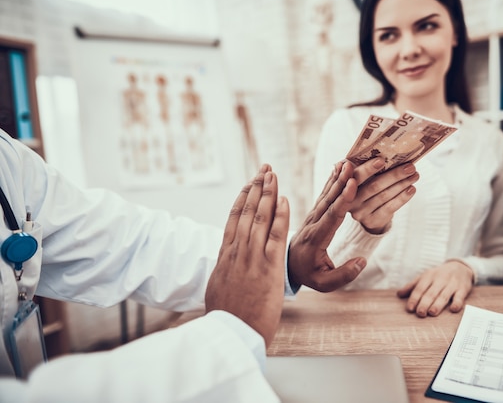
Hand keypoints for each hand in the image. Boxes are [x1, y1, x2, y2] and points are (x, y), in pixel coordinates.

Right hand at [205, 164, 289, 347]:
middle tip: (264, 169)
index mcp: (225, 256)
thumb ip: (223, 272)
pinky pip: (276, 235)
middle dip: (256, 188)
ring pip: (260, 218)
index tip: (248, 184)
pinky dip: (280, 216)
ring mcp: (253, 258)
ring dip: (268, 194)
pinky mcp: (269, 267)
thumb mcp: (217, 289)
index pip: (233, 219)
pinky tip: (284, 200)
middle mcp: (238, 251)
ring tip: (273, 175)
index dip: (242, 199)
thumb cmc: (226, 317)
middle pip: (246, 212)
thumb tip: (222, 267)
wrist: (232, 334)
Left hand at [287, 158, 388, 291]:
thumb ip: (343, 275)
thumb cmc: (308, 274)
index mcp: (316, 239)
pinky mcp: (314, 212)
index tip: (352, 184)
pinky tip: (339, 167)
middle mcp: (313, 223)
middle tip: (353, 164)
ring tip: (348, 162)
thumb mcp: (324, 283)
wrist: (287, 266)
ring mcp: (312, 216)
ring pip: (326, 194)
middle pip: (329, 200)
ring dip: (338, 177)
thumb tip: (362, 261)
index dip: (342, 200)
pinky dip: (332, 179)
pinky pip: (324, 193)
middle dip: (342, 181)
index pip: (331, 217)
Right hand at [350, 162, 419, 233]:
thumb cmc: (366, 187)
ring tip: (415, 175)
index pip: (356, 176)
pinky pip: (389, 208)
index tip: (381, 160)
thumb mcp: (361, 177)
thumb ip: (363, 167)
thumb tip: (380, 154)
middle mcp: (349, 199)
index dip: (367, 169)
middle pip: (374, 186)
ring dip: (402, 184)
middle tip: (410, 167)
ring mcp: (360, 212)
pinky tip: (411, 189)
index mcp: (345, 184)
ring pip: (384, 196)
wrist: (368, 213)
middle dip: (394, 175)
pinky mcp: (371, 221)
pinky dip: (402, 198)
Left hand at [396, 261, 473, 316]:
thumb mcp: (425, 277)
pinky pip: (460, 296)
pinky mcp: (462, 289)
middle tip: (420, 313)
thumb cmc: (439, 275)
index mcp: (428, 276)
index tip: (410, 308)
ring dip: (438, 304)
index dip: (414, 298)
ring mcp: (452, 284)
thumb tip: (398, 294)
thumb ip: (412, 286)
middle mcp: (440, 280)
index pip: (420, 288)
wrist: (460, 267)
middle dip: (425, 303)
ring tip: (432, 312)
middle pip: (431, 293)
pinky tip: (453, 309)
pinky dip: (457, 302)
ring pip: (444, 295)